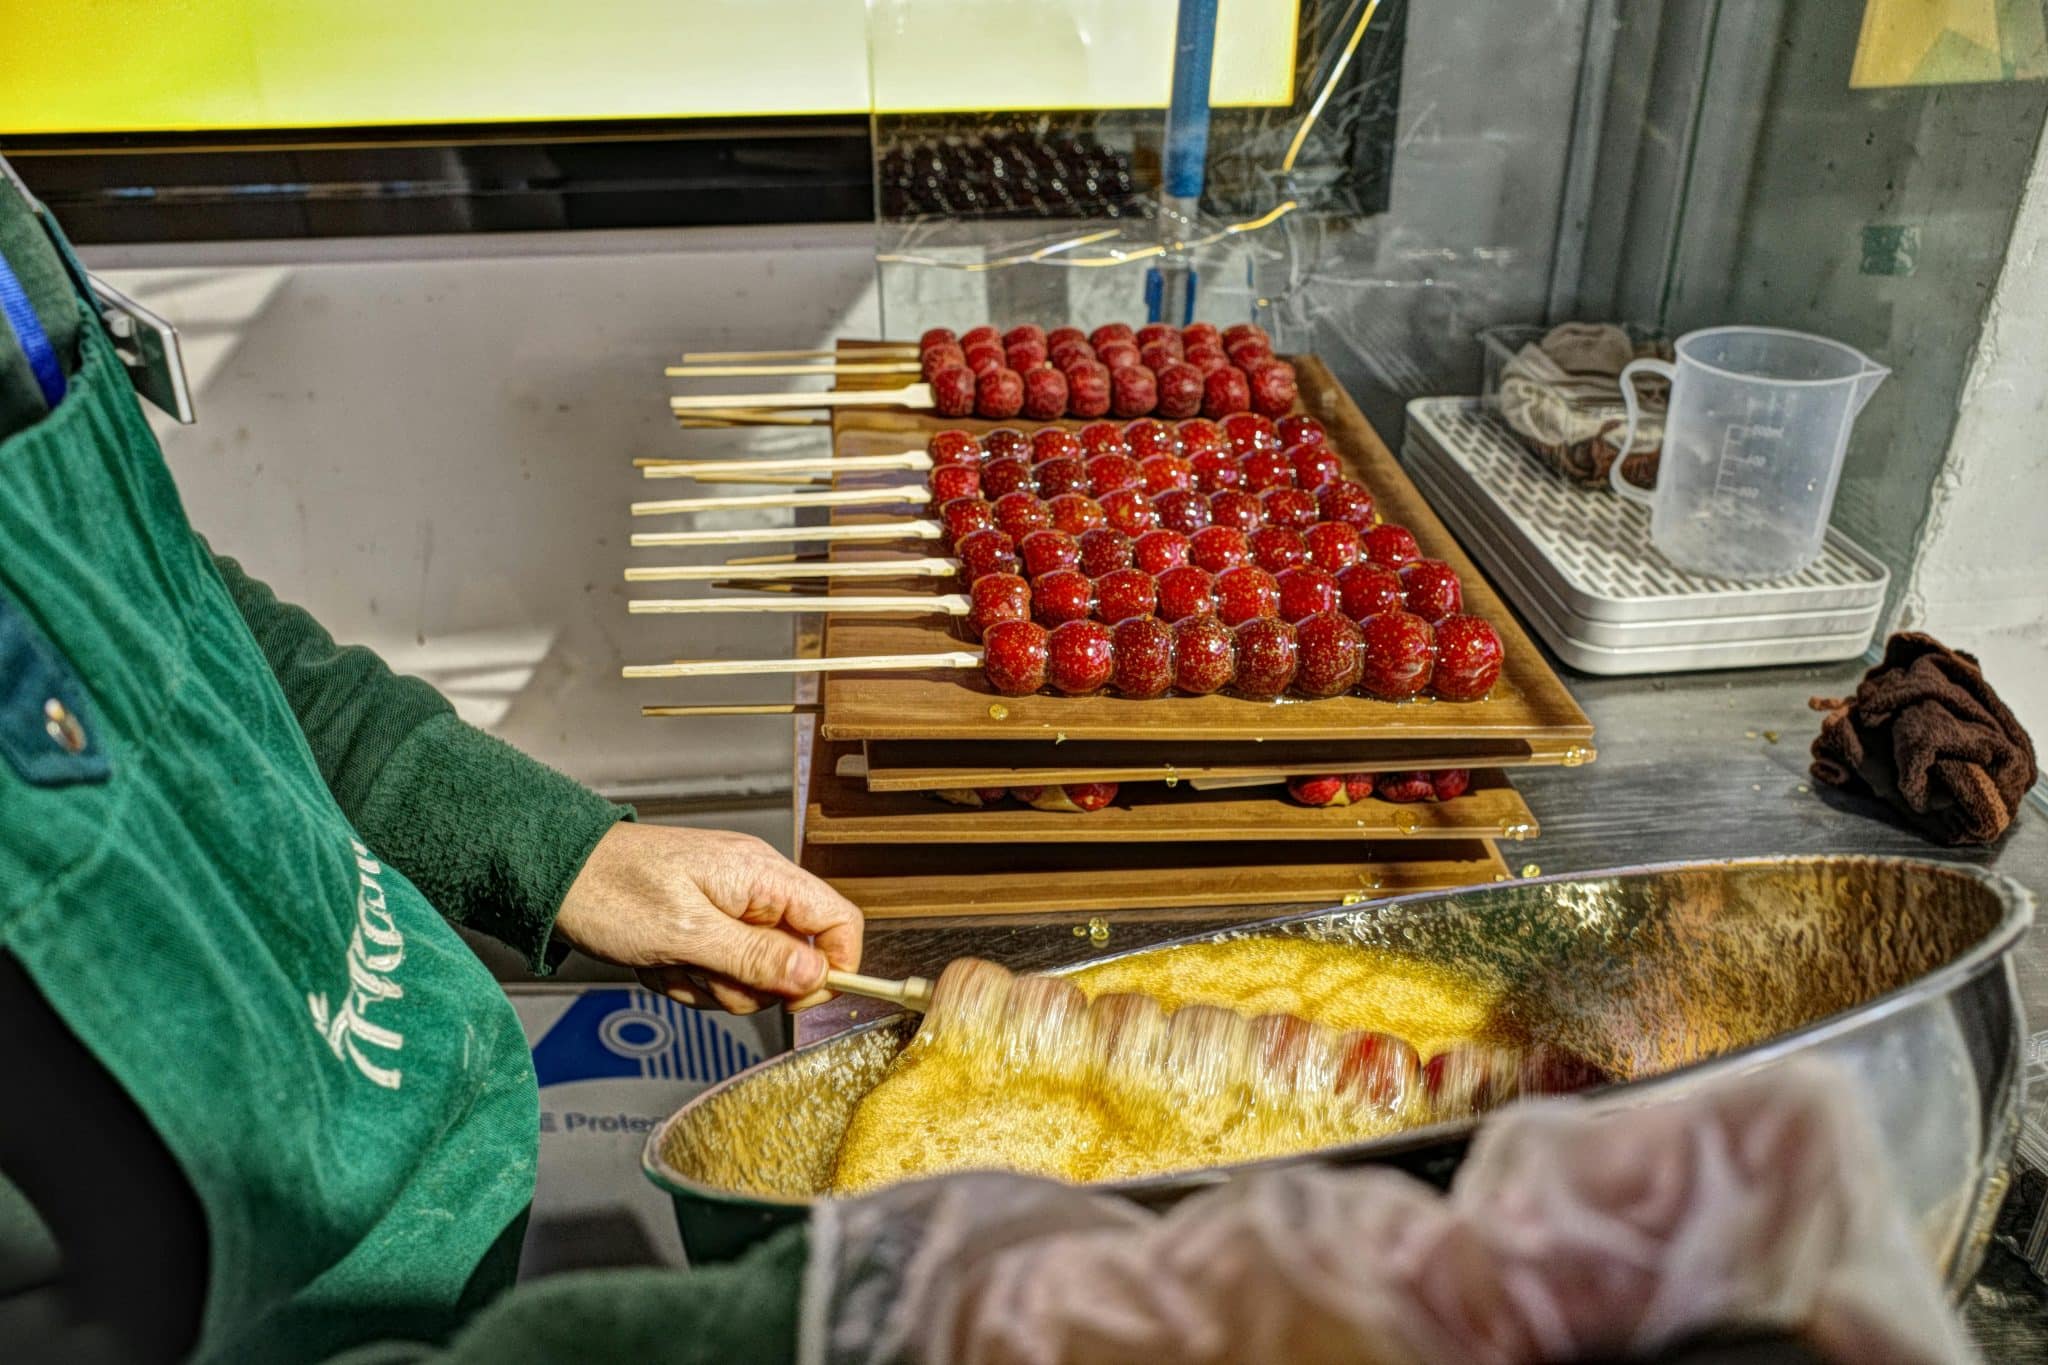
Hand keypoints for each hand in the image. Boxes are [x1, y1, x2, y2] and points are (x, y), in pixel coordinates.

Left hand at [552, 822, 862, 1012]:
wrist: (557, 877)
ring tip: (670, 960)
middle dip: (747, 983)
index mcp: (763, 877)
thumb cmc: (612, 891)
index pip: (839, 920)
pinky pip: (721, 972)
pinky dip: (689, 977)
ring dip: (710, 983)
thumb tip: (817, 976)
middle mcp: (757, 890)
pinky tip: (659, 961)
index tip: (794, 998)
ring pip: (754, 975)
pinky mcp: (708, 926)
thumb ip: (756, 956)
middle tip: (701, 969)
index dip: (832, 966)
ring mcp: (732, 909)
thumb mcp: (686, 934)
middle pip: (795, 960)